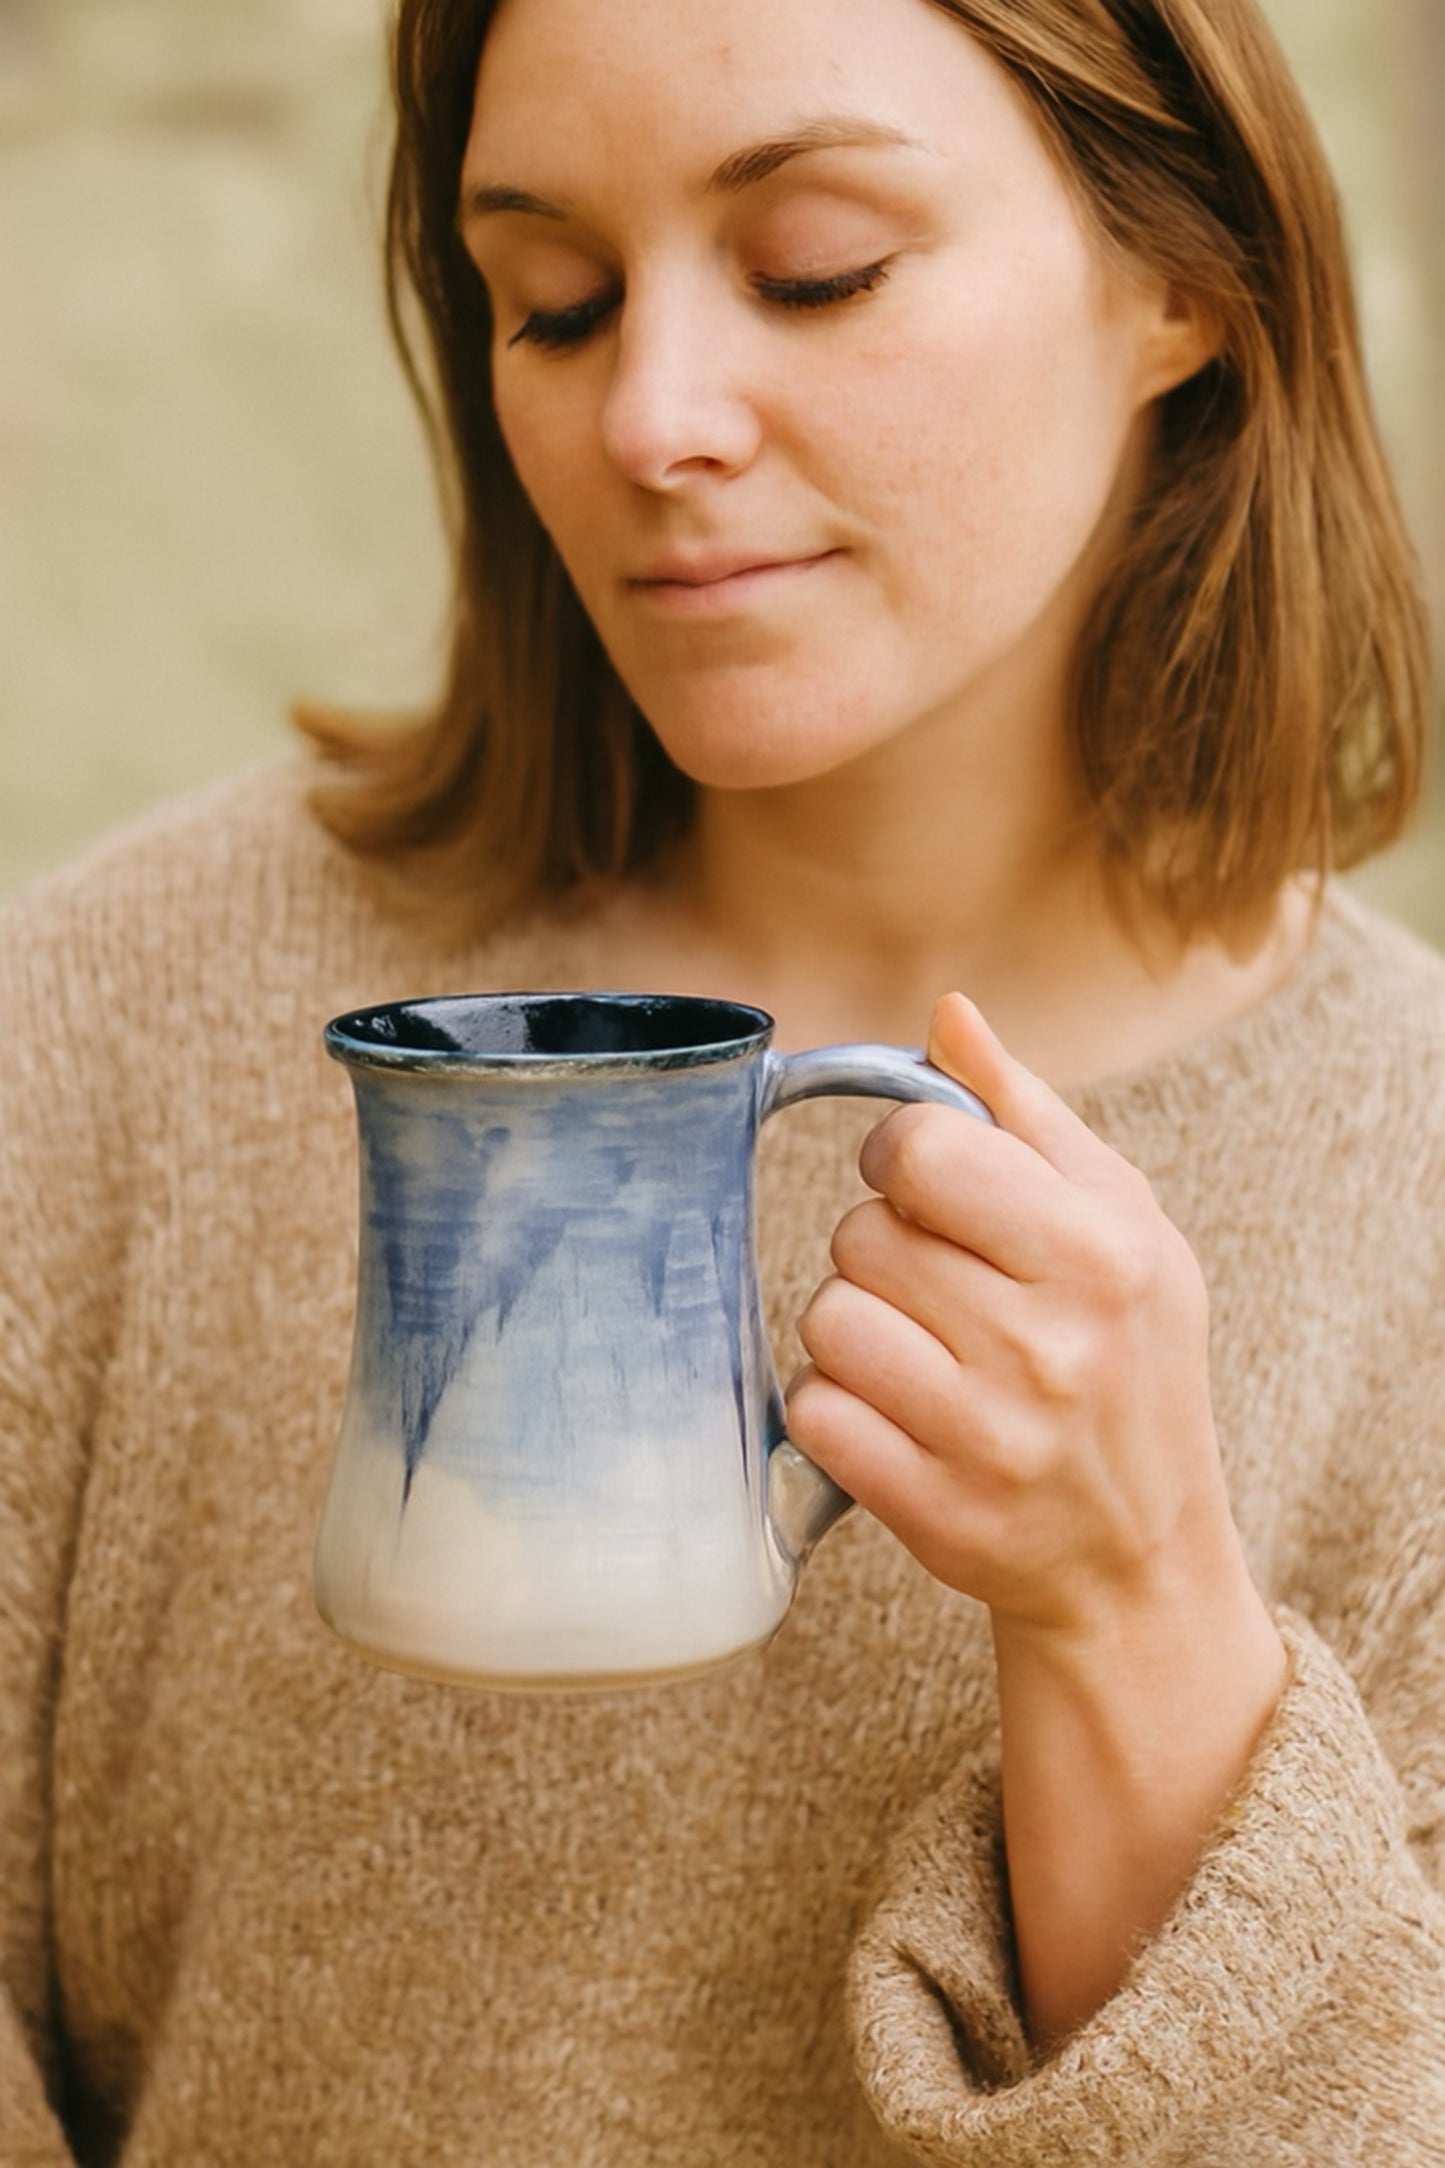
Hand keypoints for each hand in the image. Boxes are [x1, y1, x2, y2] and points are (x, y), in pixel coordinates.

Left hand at [787, 991, 1237, 1638]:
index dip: (902, 1160)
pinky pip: (814, 1412)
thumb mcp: (1123, 1225)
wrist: (1142, 1559)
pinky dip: (837, 1409)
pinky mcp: (934, 1512)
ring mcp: (991, 1439)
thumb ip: (1027, 1115)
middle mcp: (1051, 1347)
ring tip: (920, 1355)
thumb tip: (947, 1015)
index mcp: (1100, 1255)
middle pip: (862, 1236)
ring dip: (854, 1330)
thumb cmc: (1130, 1362)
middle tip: (941, 1293)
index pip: (922, 1150)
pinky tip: (898, 1418)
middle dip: (883, 1251)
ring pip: (827, 1321)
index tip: (927, 1191)